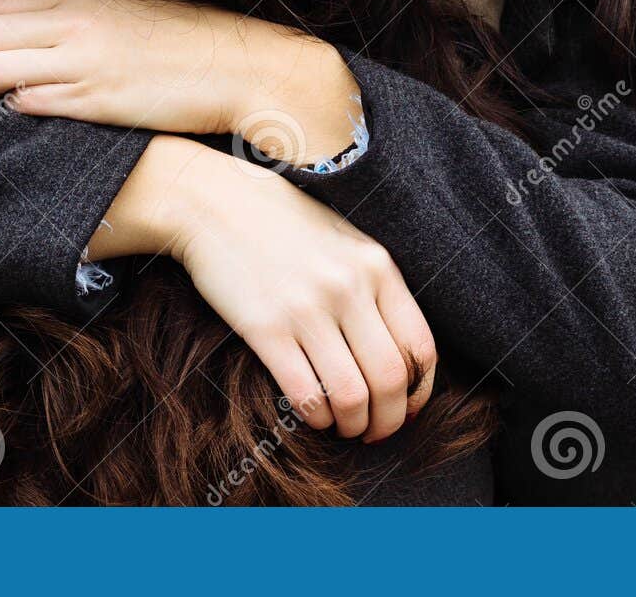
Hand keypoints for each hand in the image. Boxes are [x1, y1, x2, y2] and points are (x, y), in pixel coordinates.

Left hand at [0, 0, 360, 165]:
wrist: (237, 66)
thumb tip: (39, 21)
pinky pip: (29, 104)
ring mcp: (83, 61)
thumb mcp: (129, 4)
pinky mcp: (96, 100)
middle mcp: (74, 21)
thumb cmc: (188, 40)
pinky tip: (38, 117)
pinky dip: (19, 113)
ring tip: (8, 105)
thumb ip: (81, 7)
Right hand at [92, 135, 435, 441]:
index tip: (409, 407)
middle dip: (390, 419)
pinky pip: (305, 393)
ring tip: (346, 429)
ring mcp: (307, 308)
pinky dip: (317, 417)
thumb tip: (400, 355)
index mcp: (377, 266)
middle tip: (377, 432)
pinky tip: (315, 416)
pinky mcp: (265, 327)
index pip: (420, 345)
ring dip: (353, 425)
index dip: (420, 390)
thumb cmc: (283, 224)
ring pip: (352, 394)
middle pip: (391, 378)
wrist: (214, 202)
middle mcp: (349, 287)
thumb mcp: (345, 242)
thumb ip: (374, 287)